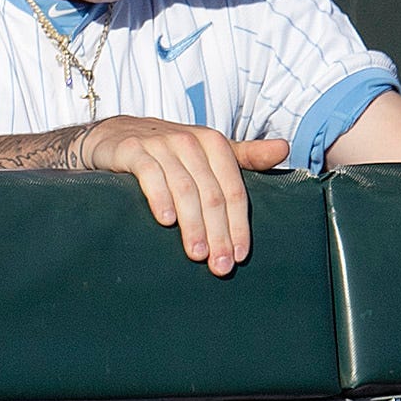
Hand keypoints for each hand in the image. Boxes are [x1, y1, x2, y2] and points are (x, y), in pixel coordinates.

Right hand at [75, 112, 287, 276]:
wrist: (115, 135)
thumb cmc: (169, 151)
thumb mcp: (208, 151)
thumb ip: (246, 155)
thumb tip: (285, 148)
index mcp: (214, 143)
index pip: (233, 190)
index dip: (239, 225)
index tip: (240, 255)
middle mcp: (189, 140)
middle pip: (211, 194)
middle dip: (218, 233)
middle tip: (219, 265)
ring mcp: (160, 143)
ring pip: (184, 188)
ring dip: (192, 224)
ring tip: (195, 254)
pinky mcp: (132, 149)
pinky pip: (150, 174)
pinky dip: (159, 197)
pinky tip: (165, 221)